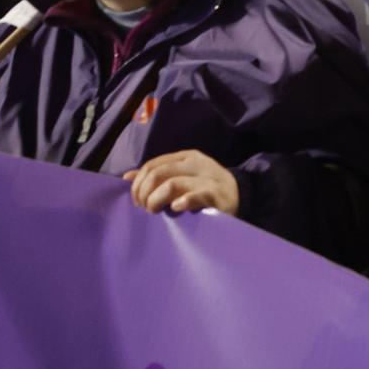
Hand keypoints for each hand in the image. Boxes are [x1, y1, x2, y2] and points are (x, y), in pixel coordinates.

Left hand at [124, 150, 238, 215]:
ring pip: (171, 184)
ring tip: (155, 211)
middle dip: (144, 192)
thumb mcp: (182, 176)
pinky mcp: (215, 194)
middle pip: (158, 173)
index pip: (153, 164)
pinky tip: (176, 208)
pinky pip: (195, 195)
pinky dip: (182, 201)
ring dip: (156, 199)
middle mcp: (195, 164)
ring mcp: (206, 178)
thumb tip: (127, 177)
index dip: (139, 183)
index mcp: (185, 157)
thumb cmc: (206, 187)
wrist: (241, 195)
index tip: (136, 200)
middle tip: (144, 208)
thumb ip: (157, 175)